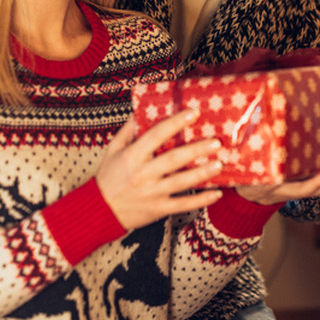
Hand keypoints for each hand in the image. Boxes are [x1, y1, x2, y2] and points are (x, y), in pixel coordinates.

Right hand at [97, 110, 222, 230]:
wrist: (98, 210)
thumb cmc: (108, 176)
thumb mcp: (113, 149)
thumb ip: (128, 130)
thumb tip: (141, 109)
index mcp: (132, 156)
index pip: (157, 135)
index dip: (176, 122)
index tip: (194, 112)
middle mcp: (143, 174)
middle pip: (173, 159)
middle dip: (196, 150)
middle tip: (216, 142)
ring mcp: (152, 193)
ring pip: (181, 182)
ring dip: (202, 174)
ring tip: (220, 164)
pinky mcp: (158, 209)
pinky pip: (183, 205)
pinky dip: (201, 200)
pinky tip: (217, 193)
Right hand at [236, 145, 319, 205]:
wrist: (253, 196)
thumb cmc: (251, 177)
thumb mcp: (251, 168)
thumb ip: (256, 154)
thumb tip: (255, 127)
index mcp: (284, 189)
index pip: (306, 188)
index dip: (319, 181)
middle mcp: (300, 191)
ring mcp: (310, 189)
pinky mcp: (316, 184)